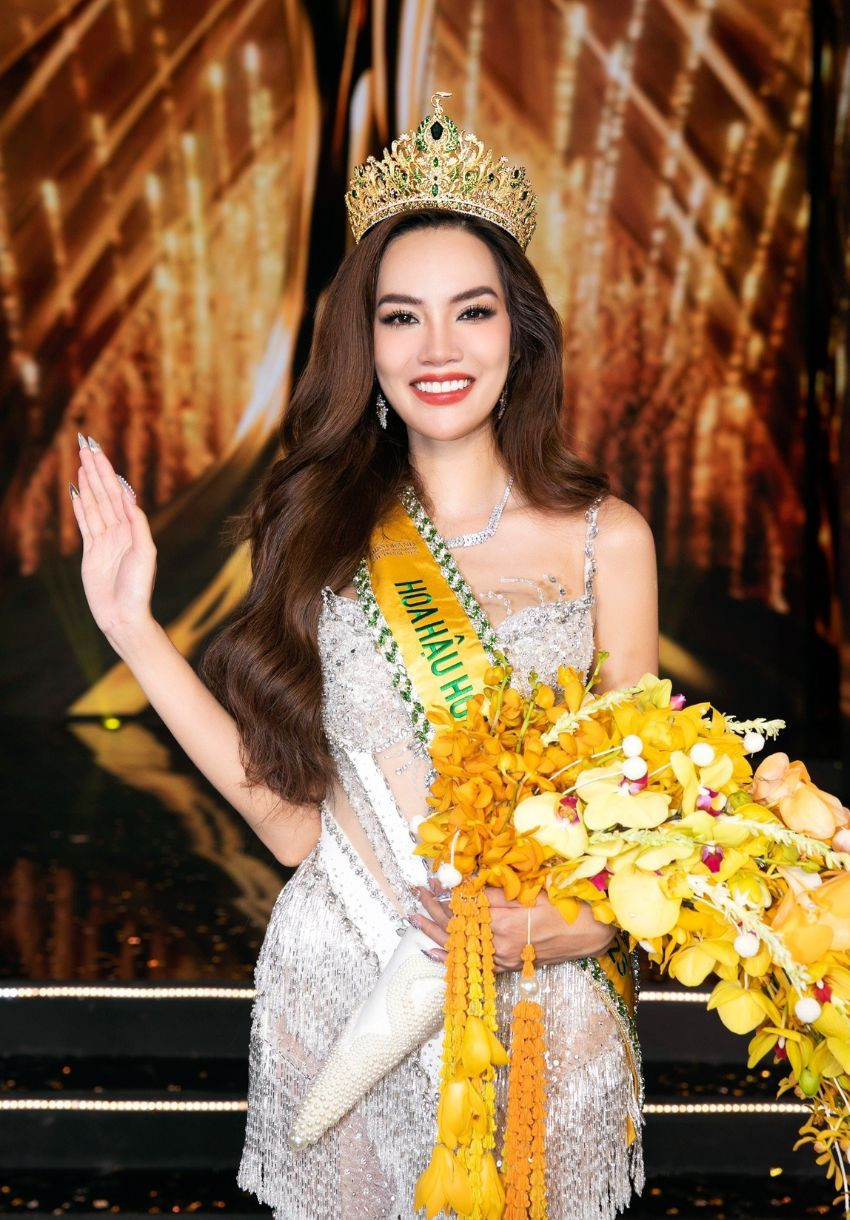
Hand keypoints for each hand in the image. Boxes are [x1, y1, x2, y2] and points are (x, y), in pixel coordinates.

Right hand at [70, 437, 156, 644]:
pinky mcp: (92, 553)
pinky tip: (76, 491)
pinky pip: (85, 524)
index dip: (108, 471)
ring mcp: (104, 541)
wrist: (124, 616)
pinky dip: (80, 506)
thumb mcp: (145, 555)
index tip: (98, 451)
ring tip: (82, 461)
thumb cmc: (139, 589)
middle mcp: (119, 531)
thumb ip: (137, 526)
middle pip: (104, 493)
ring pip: (94, 504)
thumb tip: (129, 498)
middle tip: (85, 444)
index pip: (118, 492)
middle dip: (95, 469)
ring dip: (87, 482)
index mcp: (133, 529)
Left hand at [411, 884, 615, 971]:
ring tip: (413, 921)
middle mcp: (498, 946)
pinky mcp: (509, 966)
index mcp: (501, 924)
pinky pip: (473, 963)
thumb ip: (494, 893)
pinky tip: (434, 952)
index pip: (461, 908)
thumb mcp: (529, 892)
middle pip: (455, 928)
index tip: (428, 881)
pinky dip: (452, 957)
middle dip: (431, 910)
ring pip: (460, 947)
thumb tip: (463, 888)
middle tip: (415, 894)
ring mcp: (503, 959)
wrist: (592, 933)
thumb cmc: (566, 907)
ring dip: (434, 932)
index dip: (442, 894)